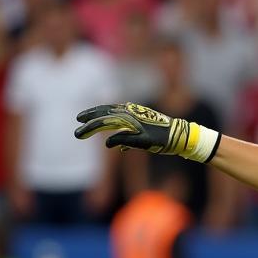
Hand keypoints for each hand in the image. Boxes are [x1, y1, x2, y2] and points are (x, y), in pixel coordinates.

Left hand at [75, 102, 217, 159]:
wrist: (182, 137)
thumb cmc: (162, 137)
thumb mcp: (142, 137)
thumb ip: (128, 140)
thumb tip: (118, 147)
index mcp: (132, 113)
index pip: (108, 110)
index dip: (93, 113)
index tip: (80, 118)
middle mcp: (133, 116)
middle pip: (106, 116)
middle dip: (89, 121)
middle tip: (76, 129)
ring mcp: (138, 125)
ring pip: (111, 124)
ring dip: (94, 128)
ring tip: (80, 133)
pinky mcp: (144, 136)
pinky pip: (126, 137)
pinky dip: (116, 140)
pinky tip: (107, 144)